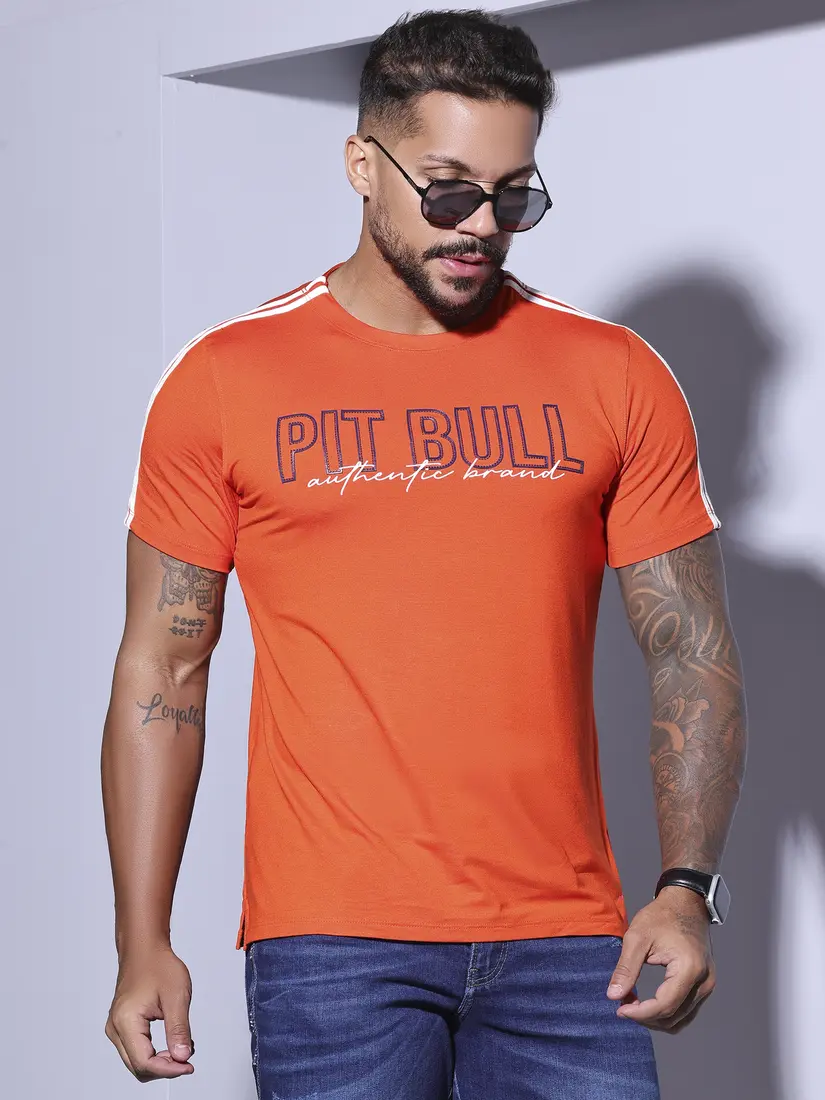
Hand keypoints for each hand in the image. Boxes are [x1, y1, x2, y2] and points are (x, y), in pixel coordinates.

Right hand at [105, 944, 195, 1080]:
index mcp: (126, 1021)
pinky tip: (171, 1044)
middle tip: (187, 1060)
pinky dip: (154, 1053)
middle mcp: (115, 1028)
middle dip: (164, 1068)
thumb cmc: (158, 965)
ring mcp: (116, 1028)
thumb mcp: (176, 996)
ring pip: (136, 1061)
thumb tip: (182, 1057)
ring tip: (182, 1048)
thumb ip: (179, 1029)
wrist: (145, 949)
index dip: (168, 1070)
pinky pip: (136, 1050)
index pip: (144, 1062)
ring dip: (160, 1062)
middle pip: (138, 1067)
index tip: (188, 1066)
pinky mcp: (122, 1026)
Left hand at [606, 885, 716, 1031]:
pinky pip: (686, 1010)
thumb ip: (626, 968)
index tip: (620, 1010)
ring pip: (681, 1019)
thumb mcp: (637, 938)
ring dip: (656, 1018)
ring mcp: (707, 985)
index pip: (664, 1005)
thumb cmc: (661, 916)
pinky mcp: (705, 985)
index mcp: (689, 969)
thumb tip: (613, 996)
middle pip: (673, 1017)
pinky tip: (648, 1003)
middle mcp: (704, 982)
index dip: (640, 1014)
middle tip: (622, 1005)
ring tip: (633, 1005)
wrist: (686, 903)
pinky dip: (666, 1012)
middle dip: (646, 1017)